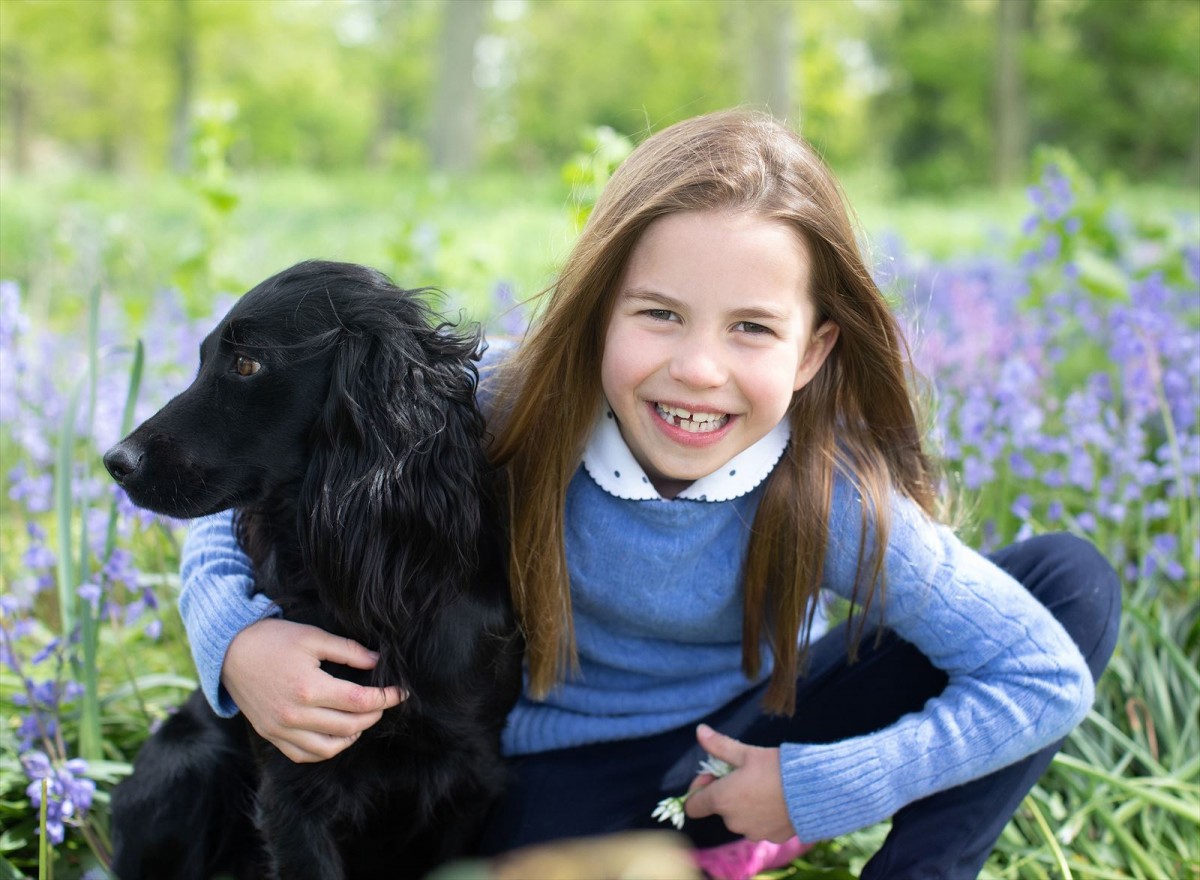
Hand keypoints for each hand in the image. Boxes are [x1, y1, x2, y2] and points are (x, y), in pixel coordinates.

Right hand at [222, 618, 404, 762]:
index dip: (385, 698)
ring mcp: (281, 729)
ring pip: (329, 747)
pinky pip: (304, 755)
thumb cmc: (273, 640)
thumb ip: (348, 651)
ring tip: (362, 718)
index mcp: (308, 688)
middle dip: (374, 714)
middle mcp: (295, 715)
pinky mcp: (271, 736)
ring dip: (353, 735)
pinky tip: (337, 733)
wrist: (229, 652)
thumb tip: (378, 661)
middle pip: (349, 725)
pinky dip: (326, 749)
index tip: (401, 692)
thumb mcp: (313, 637)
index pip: (359, 701)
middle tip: (383, 701)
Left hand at [683, 724, 796, 842]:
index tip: (716, 775)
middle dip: (727, 792)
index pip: (693, 805)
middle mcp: (732, 821)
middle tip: (745, 775)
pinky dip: (763, 815)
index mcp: (721, 799)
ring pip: (740, 817)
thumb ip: (719, 745)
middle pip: (719, 808)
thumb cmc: (777, 768)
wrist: (814, 791)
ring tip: (764, 786)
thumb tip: (699, 730)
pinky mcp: (771, 838)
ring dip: (745, 804)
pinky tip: (777, 800)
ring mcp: (752, 832)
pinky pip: (759, 825)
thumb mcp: (746, 753)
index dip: (700, 789)